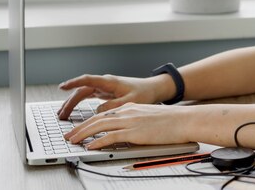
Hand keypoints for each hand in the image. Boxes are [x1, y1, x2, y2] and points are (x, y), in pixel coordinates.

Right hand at [57, 74, 158, 119]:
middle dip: (70, 101)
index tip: (62, 87)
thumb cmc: (144, 93)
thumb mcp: (131, 101)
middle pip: (82, 90)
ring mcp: (104, 88)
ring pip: (84, 94)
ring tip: (62, 115)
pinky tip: (72, 111)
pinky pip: (88, 97)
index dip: (75, 83)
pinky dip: (80, 104)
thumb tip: (98, 110)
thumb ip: (114, 106)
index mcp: (110, 82)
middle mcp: (105, 83)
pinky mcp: (105, 93)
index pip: (88, 80)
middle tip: (60, 115)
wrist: (152, 89)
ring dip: (72, 103)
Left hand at [64, 103, 192, 148]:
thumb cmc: (173, 121)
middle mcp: (128, 112)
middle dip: (80, 128)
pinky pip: (110, 136)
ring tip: (73, 141)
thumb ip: (136, 121)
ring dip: (83, 134)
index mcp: (131, 108)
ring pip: (99, 126)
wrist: (185, 120)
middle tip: (69, 135)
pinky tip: (90, 146)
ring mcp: (130, 121)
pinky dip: (97, 141)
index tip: (81, 129)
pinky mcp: (134, 131)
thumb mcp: (151, 117)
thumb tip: (127, 132)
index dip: (90, 122)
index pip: (104, 114)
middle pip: (97, 118)